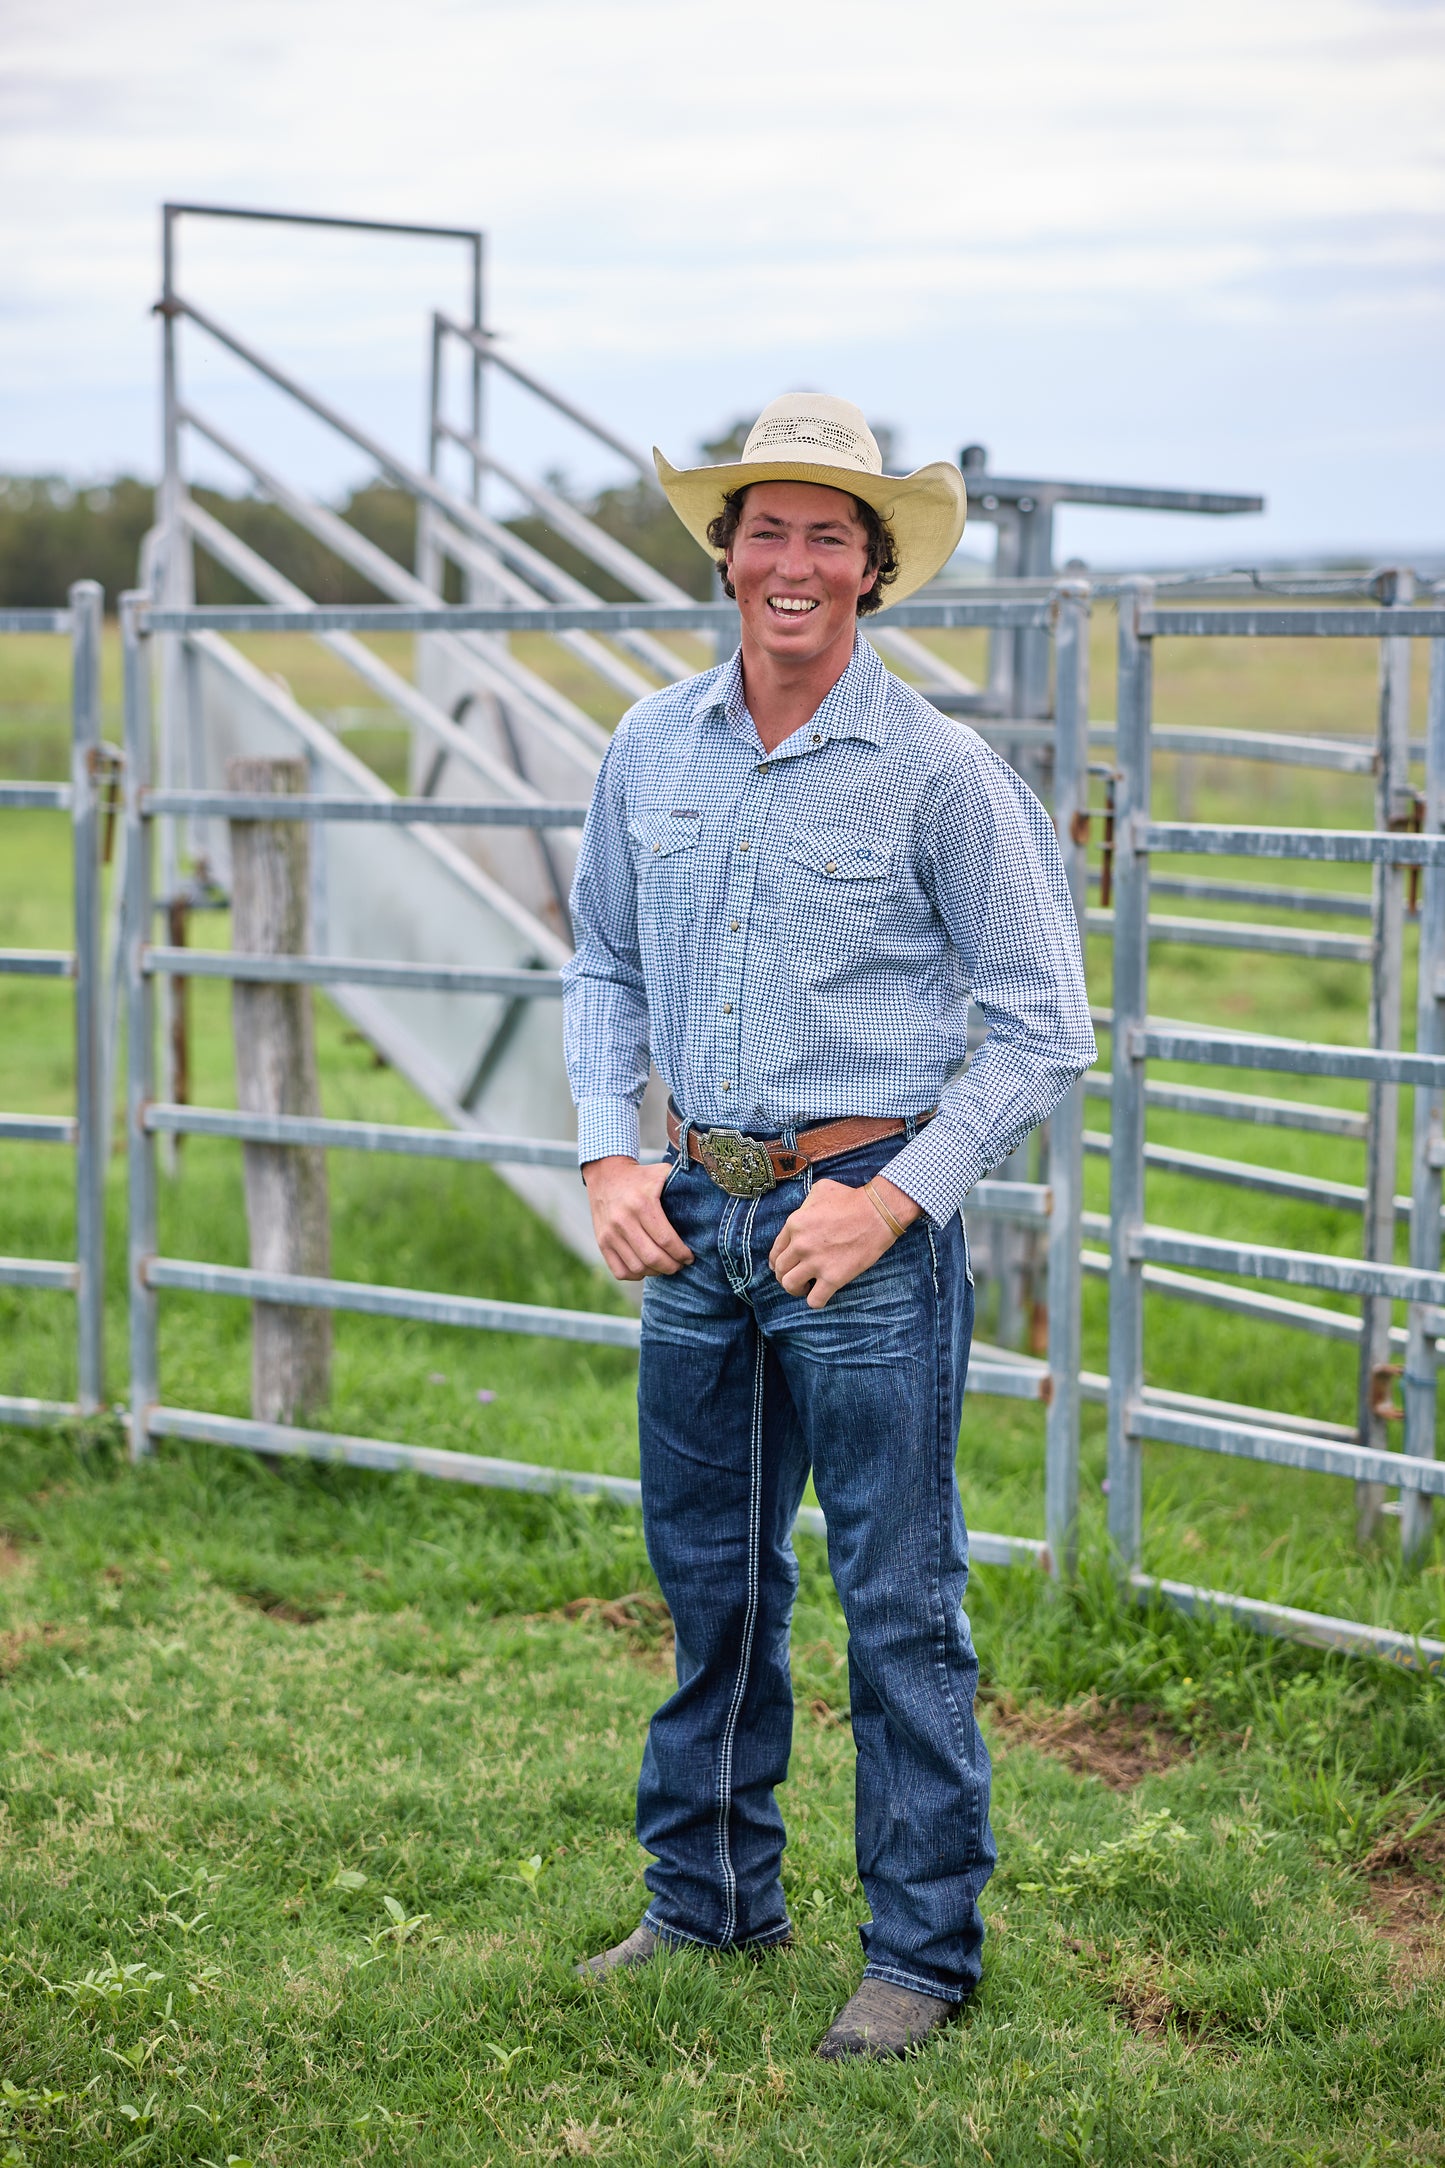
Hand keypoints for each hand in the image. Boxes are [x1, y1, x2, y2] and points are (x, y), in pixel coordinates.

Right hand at [583, 1156, 693, 1281]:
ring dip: (656, 1272)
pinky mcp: (601, 1242)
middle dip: (672, 1267)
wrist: (605, 1174)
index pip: (666, 1240)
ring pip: (637, 1268)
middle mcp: (623, 1220)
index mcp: (642, 1203)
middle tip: (680, 1265)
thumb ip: (684, 1183)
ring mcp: (609, 1233)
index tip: (690, 1257)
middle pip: (652, 1258)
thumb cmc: (642, 1177)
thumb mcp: (662, 1173)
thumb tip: (711, 1200)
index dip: (681, 1254)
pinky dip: (636, 1274)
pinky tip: (646, 1267)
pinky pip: (620, 1271)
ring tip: (665, 1266)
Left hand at [768, 1175, 920, 1309]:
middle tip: (797, 1277)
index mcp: (794, 1224)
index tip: (784, 1267)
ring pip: (789, 1286)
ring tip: (806, 1287)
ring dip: (796, 1289)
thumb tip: (801, 1216)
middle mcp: (801, 1244)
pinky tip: (822, 1293)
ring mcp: (816, 1262)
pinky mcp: (833, 1277)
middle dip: (785, 1276)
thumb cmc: (852, 1199)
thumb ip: (805, 1205)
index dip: (777, 1261)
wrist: (879, 1212)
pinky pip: (814, 1301)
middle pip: (780, 1270)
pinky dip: (815, 1301)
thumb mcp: (820, 1190)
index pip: (775, 1251)